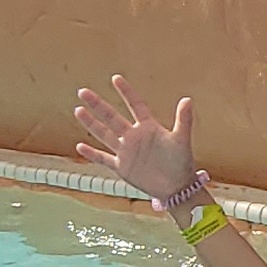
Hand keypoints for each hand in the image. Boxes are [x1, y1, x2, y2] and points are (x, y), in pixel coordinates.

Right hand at [71, 74, 200, 210]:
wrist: (177, 187)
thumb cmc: (182, 163)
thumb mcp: (182, 140)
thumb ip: (184, 120)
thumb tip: (188, 99)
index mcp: (148, 127)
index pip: (135, 105)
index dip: (126, 92)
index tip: (115, 78)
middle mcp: (134, 137)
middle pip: (112, 116)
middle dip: (97, 104)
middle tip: (83, 91)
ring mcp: (126, 151)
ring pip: (104, 134)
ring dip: (91, 123)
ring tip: (78, 110)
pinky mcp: (122, 167)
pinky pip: (103, 158)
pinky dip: (92, 154)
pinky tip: (79, 146)